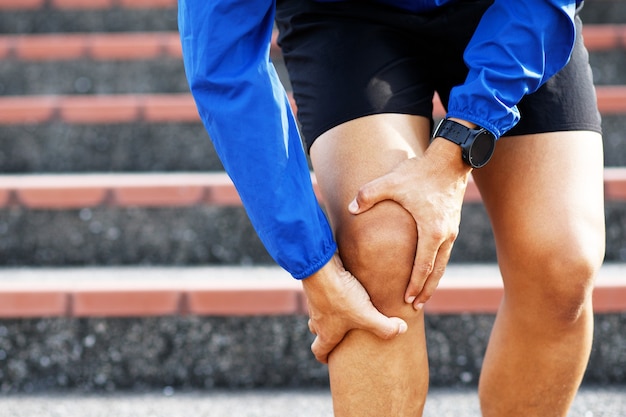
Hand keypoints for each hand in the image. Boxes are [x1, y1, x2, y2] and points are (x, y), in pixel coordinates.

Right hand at [302, 254, 408, 363]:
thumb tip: (402, 330)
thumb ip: (385, 326)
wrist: (320, 268)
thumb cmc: (341, 296)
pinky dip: (331, 296)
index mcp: (326, 333)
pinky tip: (345, 288)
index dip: (326, 357)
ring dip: (330, 314)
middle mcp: (317, 319)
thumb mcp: (366, 315)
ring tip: (346, 311)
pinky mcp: (317, 285)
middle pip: (318, 332)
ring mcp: (315, 301)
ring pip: (319, 313)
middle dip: (328, 335)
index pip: (320, 351)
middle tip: (341, 335)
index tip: (332, 360)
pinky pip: (322, 295)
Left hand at [348, 137, 471, 309]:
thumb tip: (351, 209)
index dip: (414, 285)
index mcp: (432, 231)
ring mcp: (452, 230)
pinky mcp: (453, 223)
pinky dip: (438, 264)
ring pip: (443, 263)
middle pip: (436, 271)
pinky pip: (445, 251)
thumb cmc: (420, 172)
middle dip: (425, 290)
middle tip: (416, 306)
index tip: (407, 300)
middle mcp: (445, 235)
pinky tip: (430, 268)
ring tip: (424, 294)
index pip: (422, 267)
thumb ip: (368, 195)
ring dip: (433, 280)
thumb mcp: (392, 182)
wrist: (451, 159)